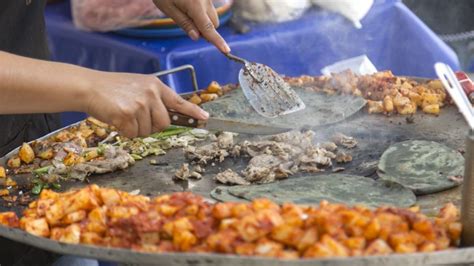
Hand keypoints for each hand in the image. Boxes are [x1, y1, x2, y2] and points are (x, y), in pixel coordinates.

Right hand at [84, 71, 208, 137]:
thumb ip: (153, 99)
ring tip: (123, 114)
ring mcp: (139, 104)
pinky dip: (125, 132)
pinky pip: (133, 134)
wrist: (89, 86)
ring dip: (135, 129)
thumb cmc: (112, 89)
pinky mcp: (127, 115)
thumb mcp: (138, 86)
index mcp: (155, 85)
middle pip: (163, 123)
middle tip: (136, 118)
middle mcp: (150, 93)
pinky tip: (116, 119)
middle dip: (152, 126)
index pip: (179, 101)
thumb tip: (166, 118)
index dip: (193, 112)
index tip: (204, 118)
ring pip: (147, 131)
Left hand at [153, 0, 229, 52]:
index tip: (226, 51)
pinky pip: (209, 8)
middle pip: (213, 24)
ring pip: (213, 16)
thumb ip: (184, 23)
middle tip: (188, 26)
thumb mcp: (168, 8)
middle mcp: (205, 1)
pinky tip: (189, 6)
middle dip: (205, 30)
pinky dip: (203, 13)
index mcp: (195, 6)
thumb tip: (196, 37)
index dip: (217, 41)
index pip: (208, 28)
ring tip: (186, 13)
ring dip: (204, 21)